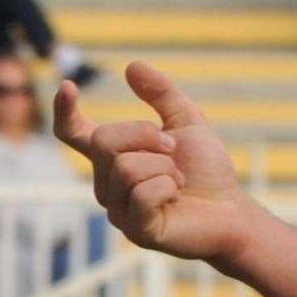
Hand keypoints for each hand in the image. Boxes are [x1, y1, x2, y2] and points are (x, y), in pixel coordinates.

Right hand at [54, 61, 252, 263]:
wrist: (231, 208)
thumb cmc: (206, 169)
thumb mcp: (187, 122)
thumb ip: (162, 94)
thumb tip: (131, 65)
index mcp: (113, 158)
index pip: (74, 134)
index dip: (65, 111)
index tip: (68, 86)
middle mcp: (107, 184)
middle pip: (104, 140)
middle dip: (148, 136)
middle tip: (174, 152)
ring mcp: (117, 209)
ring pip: (124, 168)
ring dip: (165, 167)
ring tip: (178, 180)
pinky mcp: (135, 230)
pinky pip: (142, 194)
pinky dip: (169, 187)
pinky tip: (177, 198)